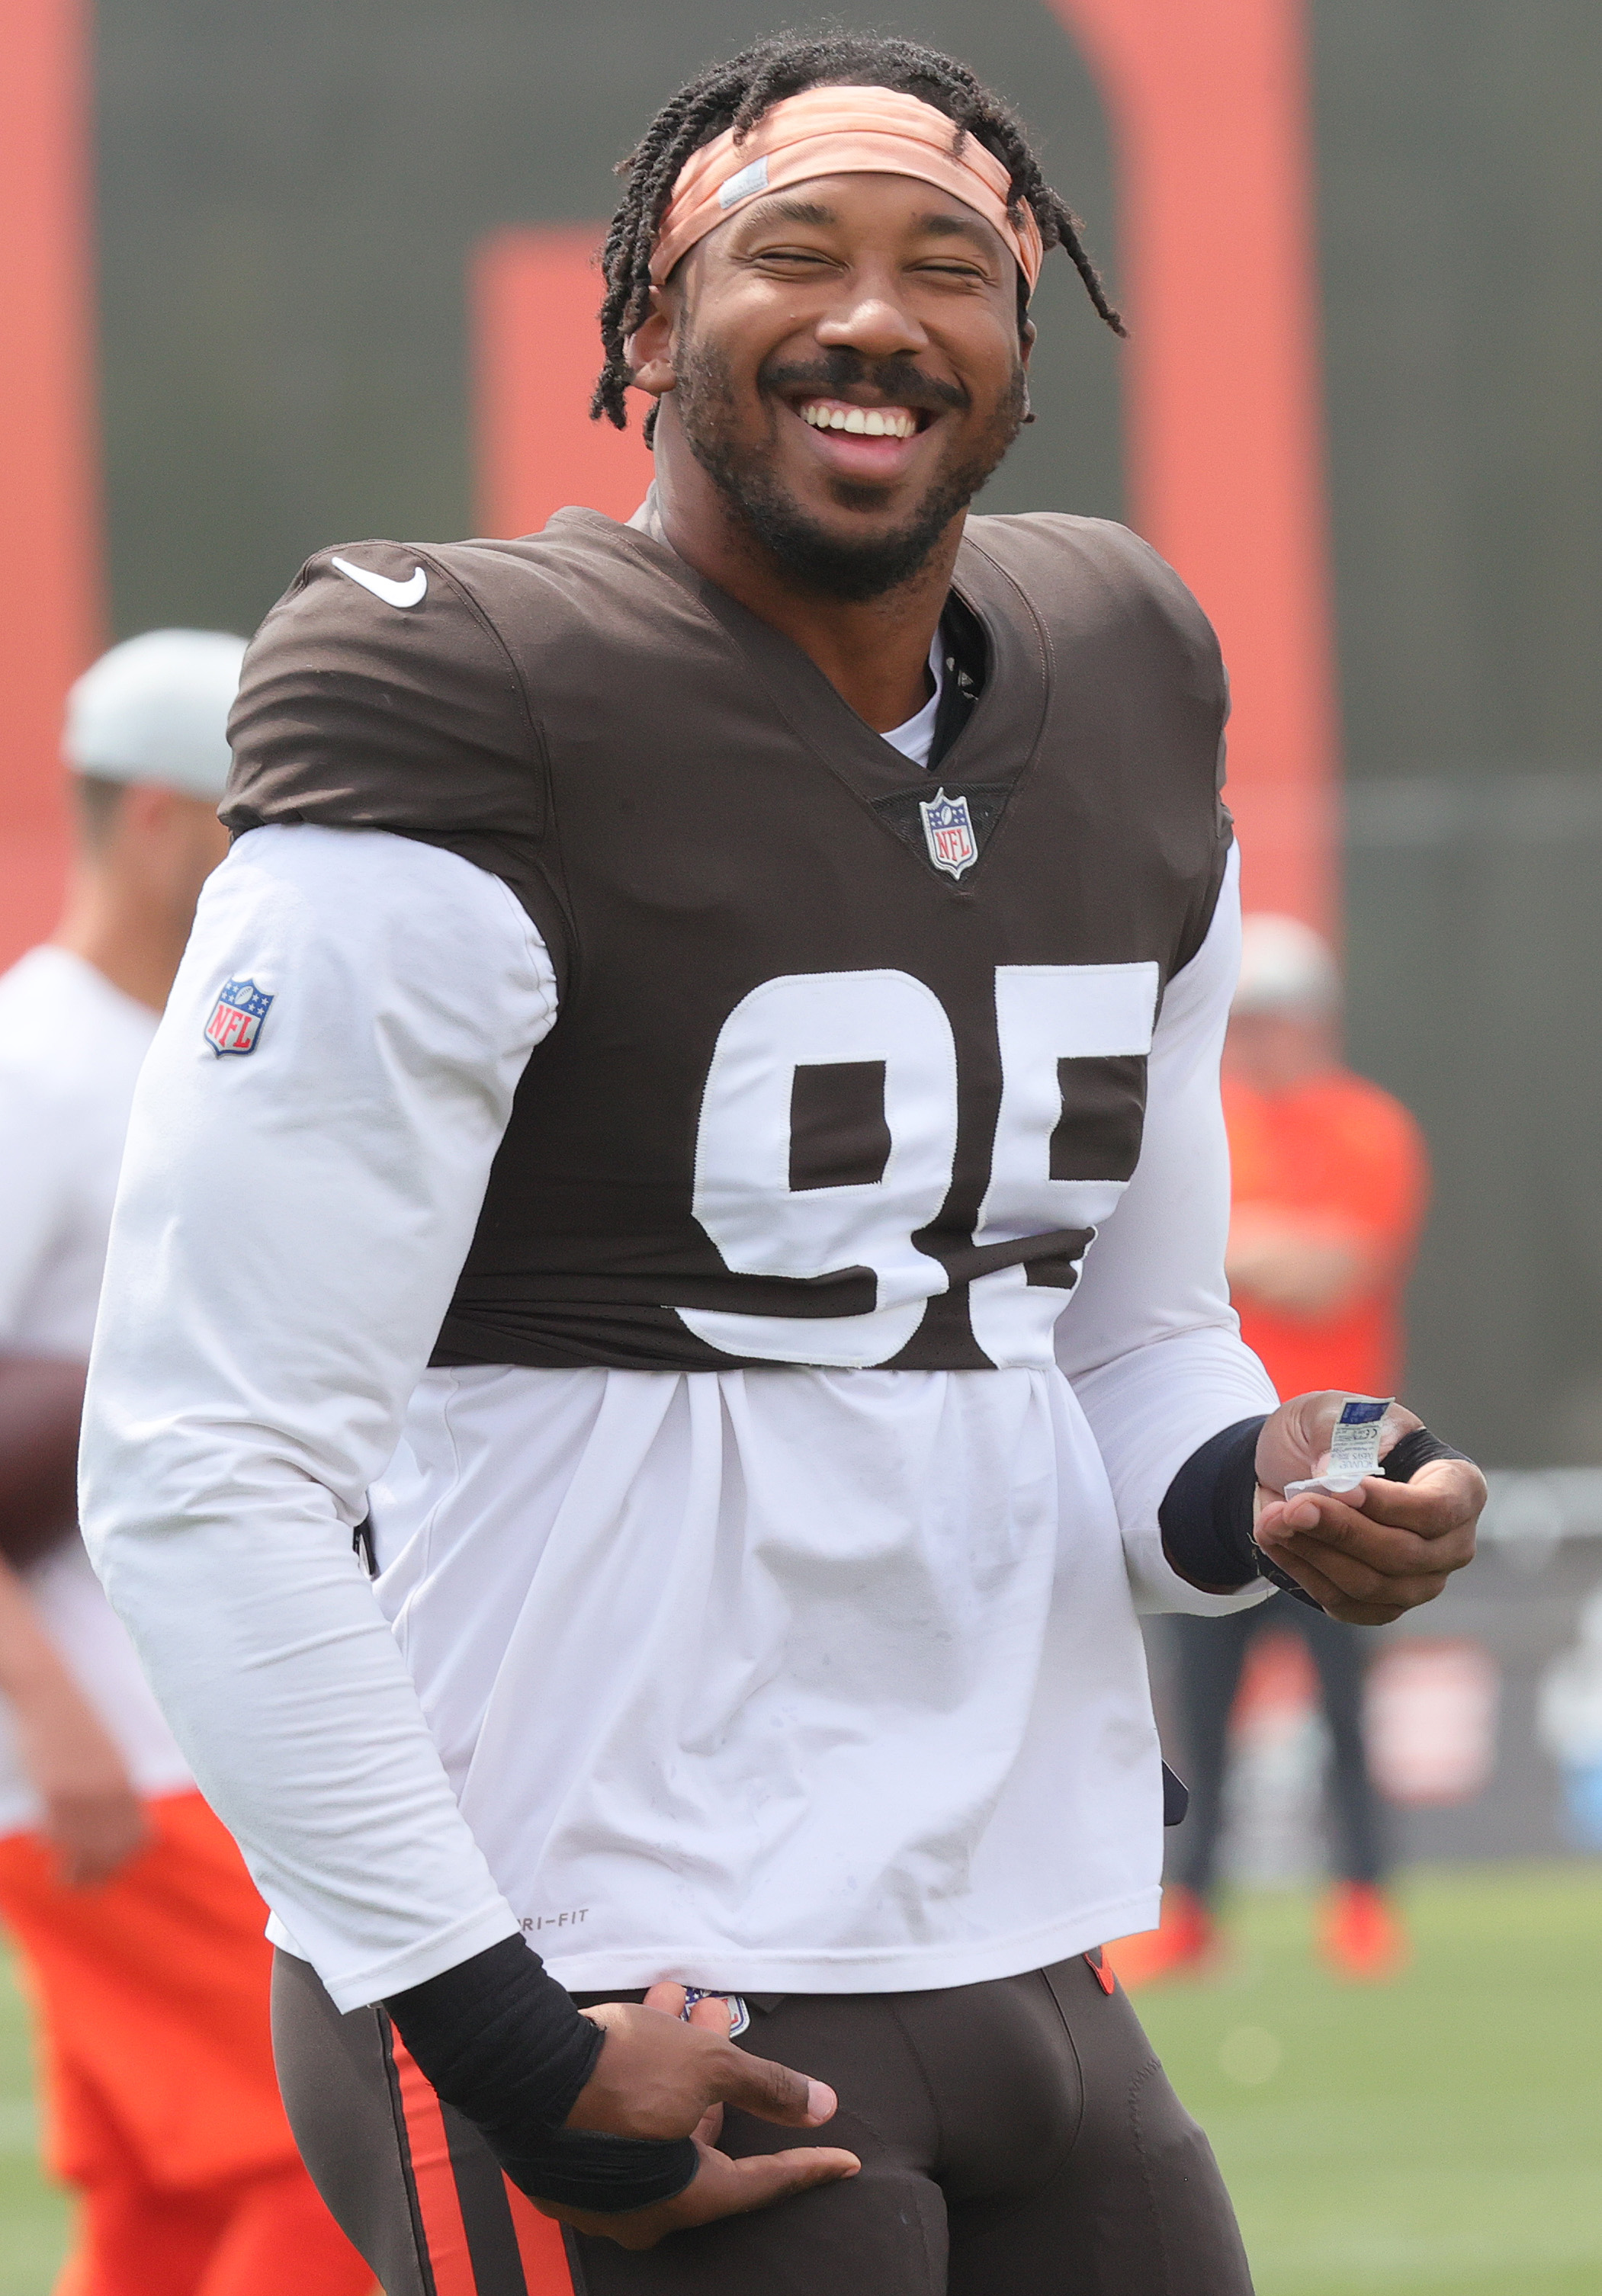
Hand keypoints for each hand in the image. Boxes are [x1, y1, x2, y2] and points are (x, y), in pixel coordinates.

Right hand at [14, 1678, 148, 1885]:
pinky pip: (58, 1834)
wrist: (51, 1694)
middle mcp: (112, 1794)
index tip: (107, 1866)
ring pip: (86, 1852)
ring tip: (62, 1878)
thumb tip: (112, 1816)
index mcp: (127, 1783)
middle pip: (115, 1852)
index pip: (140, 1838)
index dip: (125, 1858)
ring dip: (74, 1872)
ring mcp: (85, 1793)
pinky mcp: (57, 1790)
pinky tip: (41, 1845)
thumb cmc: (74, 1723)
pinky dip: (51, 1846)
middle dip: (99, 1874)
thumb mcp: (106, 1756)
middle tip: (78, 1882)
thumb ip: (113, 1787)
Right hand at [537, 1983, 858, 2249]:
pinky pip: (622, 2118)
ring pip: (659, 2120)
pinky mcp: (567, 2163)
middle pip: (701, 2138)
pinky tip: (648, 2013)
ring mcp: (601, 2191)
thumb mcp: (708, 2065)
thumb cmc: (624, 2071)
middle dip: (719, 2078)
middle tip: (725, 2022)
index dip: (808, 2165)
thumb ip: (769, 2087)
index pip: (763, 2181)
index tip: (846, 2162)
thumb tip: (821, 2105)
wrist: (522, 2065)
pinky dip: (642, 2072)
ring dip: (677, 2061)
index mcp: (686, 2198)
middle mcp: (644, 2209)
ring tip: (684, 2001)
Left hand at [1252, 1392, 1482, 1623]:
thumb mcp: (1332, 1410)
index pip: (1436, 1509)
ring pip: (1370, 1584)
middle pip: (1402, 1554)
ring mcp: (1420, 1579)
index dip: (1387, 1505)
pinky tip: (1276, 1542)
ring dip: (1313, 1553)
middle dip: (1339, 1531)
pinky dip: (1305, 1573)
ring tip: (1271, 1520)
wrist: (1300, 1462)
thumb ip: (1337, 1435)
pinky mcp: (1382, 1604)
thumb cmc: (1335, 1430)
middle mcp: (1451, 1541)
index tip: (1340, 1489)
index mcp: (1458, 1485)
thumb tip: (1332, 1476)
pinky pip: (1346, 1604)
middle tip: (1292, 1506)